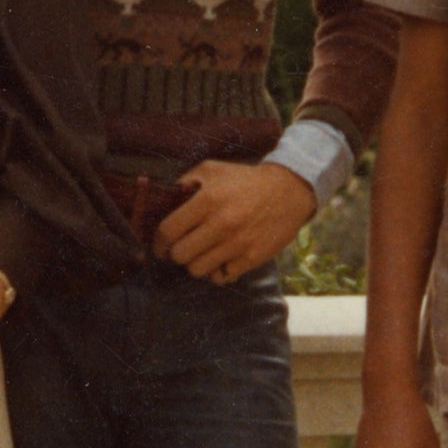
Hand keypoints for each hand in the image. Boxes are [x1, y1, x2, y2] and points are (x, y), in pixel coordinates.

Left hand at [155, 159, 315, 284]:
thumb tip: (162, 201)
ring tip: (202, 253)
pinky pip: (220, 278)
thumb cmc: (245, 180)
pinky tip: (220, 260)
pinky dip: (217, 272)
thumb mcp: (212, 170)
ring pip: (197, 270)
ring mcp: (237, 243)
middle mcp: (221, 224)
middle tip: (182, 249)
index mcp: (207, 200)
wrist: (288, 190)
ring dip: (195, 263)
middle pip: (179, 255)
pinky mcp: (251, 258)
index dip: (158, 242)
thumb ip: (184, 183)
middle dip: (176, 254)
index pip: (168, 231)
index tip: (160, 246)